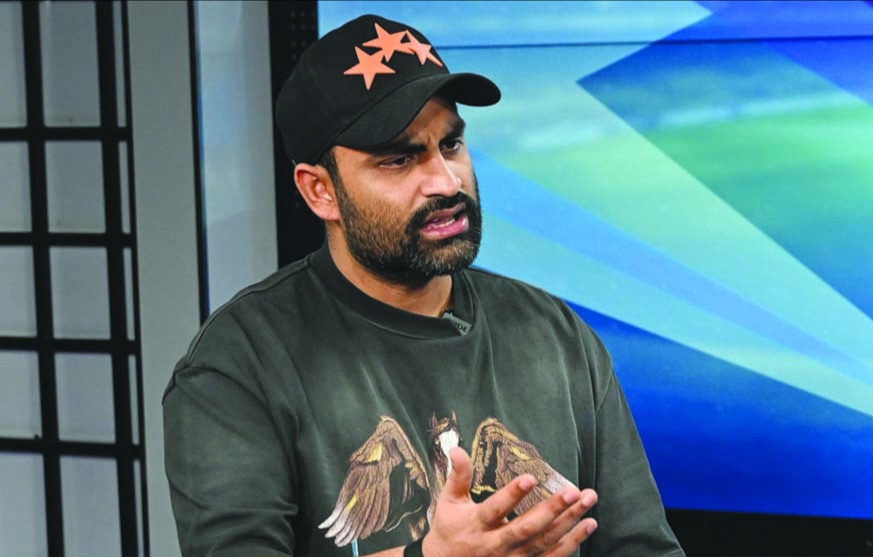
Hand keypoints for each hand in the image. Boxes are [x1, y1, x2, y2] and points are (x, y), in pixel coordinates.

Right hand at [421, 447, 597, 556]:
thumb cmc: (449, 529)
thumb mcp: (449, 502)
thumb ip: (458, 475)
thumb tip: (457, 447)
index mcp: (477, 525)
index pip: (495, 509)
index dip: (512, 495)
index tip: (530, 477)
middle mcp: (496, 545)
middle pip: (526, 528)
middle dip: (551, 511)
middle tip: (571, 492)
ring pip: (544, 543)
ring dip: (568, 523)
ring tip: (587, 501)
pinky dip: (572, 542)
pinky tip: (588, 525)